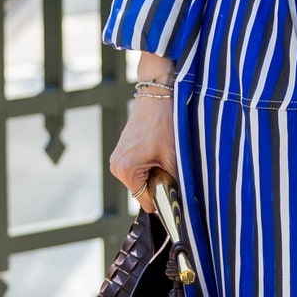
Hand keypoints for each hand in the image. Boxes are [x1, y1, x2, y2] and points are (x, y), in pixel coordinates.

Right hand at [109, 84, 177, 209]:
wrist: (156, 95)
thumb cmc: (164, 122)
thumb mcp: (174, 157)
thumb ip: (175, 183)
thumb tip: (180, 200)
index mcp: (126, 170)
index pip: (146, 201)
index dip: (163, 200)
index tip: (175, 192)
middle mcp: (116, 166)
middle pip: (142, 191)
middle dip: (158, 185)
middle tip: (170, 166)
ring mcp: (117, 158)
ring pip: (141, 180)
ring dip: (155, 174)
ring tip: (163, 156)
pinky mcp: (121, 152)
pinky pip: (137, 169)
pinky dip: (149, 166)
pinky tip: (157, 151)